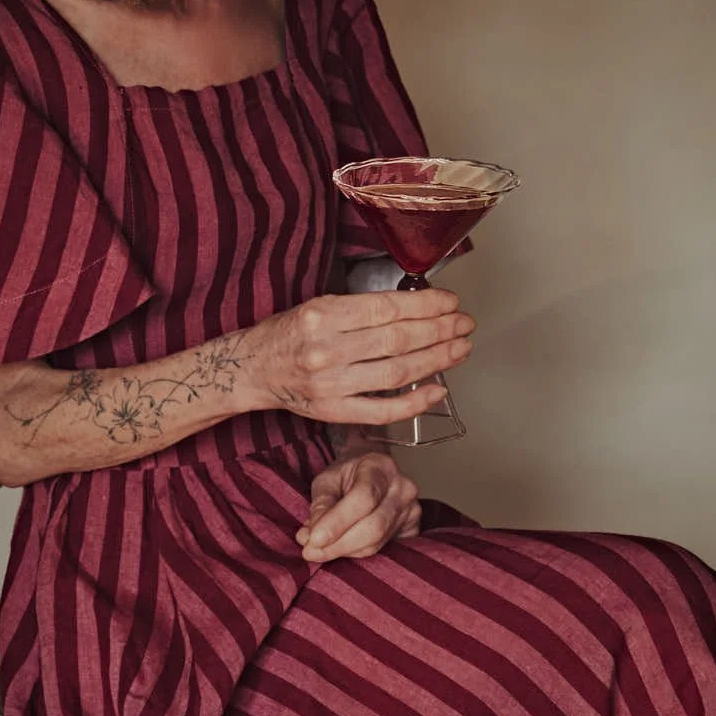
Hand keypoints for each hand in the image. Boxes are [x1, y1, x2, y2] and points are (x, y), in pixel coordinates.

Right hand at [248, 290, 474, 427]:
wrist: (251, 369)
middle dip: (440, 330)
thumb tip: (414, 308)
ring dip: (436, 360)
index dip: (426, 306)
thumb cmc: (287, 333)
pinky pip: (383, 411)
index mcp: (323, 315)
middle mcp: (327, 350)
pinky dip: (414, 402)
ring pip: (397, 372)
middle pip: (398, 340)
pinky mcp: (333, 412)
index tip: (450, 302)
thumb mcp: (317, 305)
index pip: (387, 309)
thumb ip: (360, 308)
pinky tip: (437, 390)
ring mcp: (331, 385)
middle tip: (464, 324)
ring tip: (459, 349)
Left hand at [296, 450, 420, 561]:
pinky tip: (340, 547)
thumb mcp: (327, 478)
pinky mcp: (413, 529)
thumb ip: (320, 505)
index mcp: (381, 467)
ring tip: (319, 549)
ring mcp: (412, 510)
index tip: (312, 539)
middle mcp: (403, 488)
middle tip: (310, 551)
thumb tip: (309, 537)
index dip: (337, 522)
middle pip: (373, 527)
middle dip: (338, 544)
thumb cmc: (348, 473)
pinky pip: (383, 549)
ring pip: (376, 542)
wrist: (372, 469)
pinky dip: (356, 552)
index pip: (363, 498)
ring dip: (344, 551)